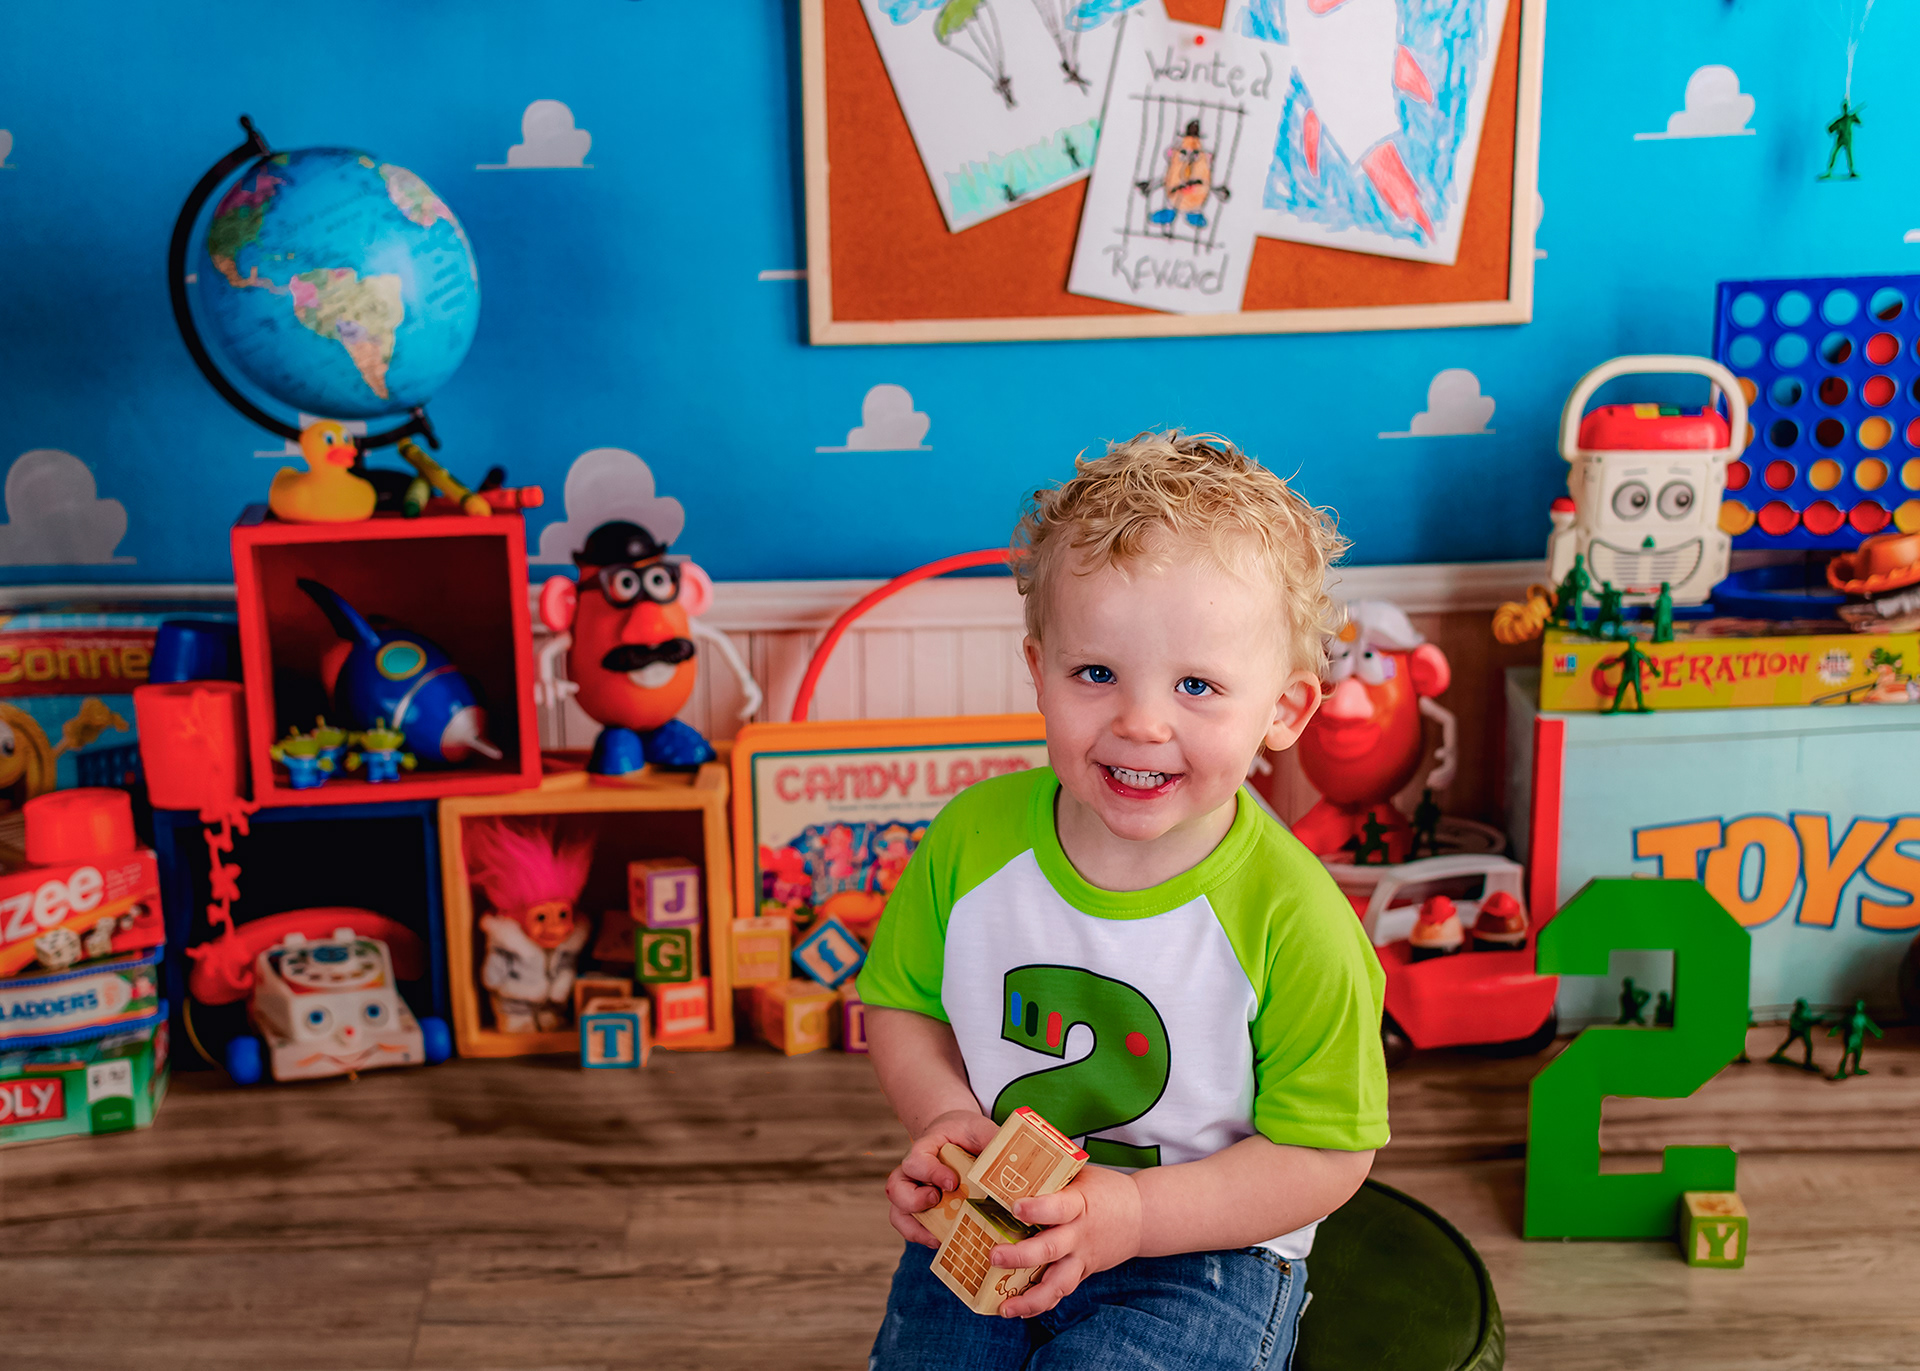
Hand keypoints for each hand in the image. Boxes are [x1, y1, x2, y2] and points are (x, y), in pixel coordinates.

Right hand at [884, 1109, 1000, 1247]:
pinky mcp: (919, 1210)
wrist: (954, 1135)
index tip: (952, 1182)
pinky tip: (940, 1242)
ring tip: (938, 1235)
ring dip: (914, 1227)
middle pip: (896, 1188)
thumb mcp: (979, 1129)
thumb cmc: (966, 1133)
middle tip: (937, 1200)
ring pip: (897, 1212)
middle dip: (914, 1200)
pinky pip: (908, 1227)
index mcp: (925, 1149)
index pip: (917, 1160)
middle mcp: (912, 1172)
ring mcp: (913, 1192)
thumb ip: (992, 1140)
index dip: (931, 1172)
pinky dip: (920, 1237)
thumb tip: (1012, 1162)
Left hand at [991, 1166, 1143, 1318]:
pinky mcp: (1083, 1273)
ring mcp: (1082, 1258)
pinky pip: (1061, 1292)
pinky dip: (1040, 1304)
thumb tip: (1006, 1158)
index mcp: (1079, 1204)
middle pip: (1050, 1249)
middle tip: (993, 1255)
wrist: (1141, 1216)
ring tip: (1004, 1307)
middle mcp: (1080, 1234)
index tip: (1015, 1206)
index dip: (1037, 1208)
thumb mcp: (1080, 1174)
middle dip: (1020, 1255)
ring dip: (1030, 1298)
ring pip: (1058, 1283)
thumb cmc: (1102, 1189)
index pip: (1058, 1207)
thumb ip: (1050, 1175)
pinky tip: (1017, 1311)